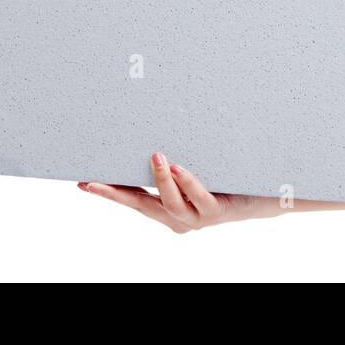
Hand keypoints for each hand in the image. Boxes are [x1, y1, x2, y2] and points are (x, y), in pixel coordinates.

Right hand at [78, 152, 282, 232]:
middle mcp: (178, 217)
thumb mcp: (196, 166)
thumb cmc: (226, 177)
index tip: (82, 181)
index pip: (132, 199)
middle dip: (114, 194)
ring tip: (154, 156)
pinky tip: (178, 167)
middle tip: (91, 181)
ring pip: (170, 202)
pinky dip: (187, 182)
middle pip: (140, 206)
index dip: (108, 191)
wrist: (263, 196)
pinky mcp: (216, 212)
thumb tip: (155, 127)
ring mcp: (196, 217)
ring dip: (159, 180)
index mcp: (168, 208)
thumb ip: (176, 157)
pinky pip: (199, 197)